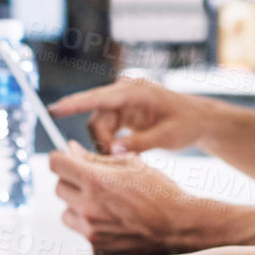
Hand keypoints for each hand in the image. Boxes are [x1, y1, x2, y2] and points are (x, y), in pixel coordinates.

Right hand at [48, 78, 215, 154]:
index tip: (54, 110)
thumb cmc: (187, 124)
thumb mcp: (168, 136)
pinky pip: (106, 128)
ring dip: (105, 145)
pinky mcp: (124, 112)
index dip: (74, 104)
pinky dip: (110, 143)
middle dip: (100, 141)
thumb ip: (140, 143)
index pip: (98, 97)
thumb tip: (113, 151)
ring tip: (124, 159)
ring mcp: (123, 102)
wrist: (200, 120)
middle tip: (115, 161)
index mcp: (135, 92)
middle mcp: (125, 93)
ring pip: (99, 126)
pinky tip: (122, 154)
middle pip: (96, 117)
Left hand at [50, 143, 210, 254]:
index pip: (55, 163)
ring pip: (66, 211)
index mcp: (95, 180)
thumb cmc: (160, 192)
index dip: (62, 158)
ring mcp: (91, 230)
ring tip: (105, 203)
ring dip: (78, 205)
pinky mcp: (96, 246)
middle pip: (58, 187)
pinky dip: (90, 225)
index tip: (70, 160)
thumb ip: (95, 158)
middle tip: (94, 181)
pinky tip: (112, 221)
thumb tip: (71, 150)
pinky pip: (81, 231)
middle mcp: (88, 206)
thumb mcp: (131, 164)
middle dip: (72, 180)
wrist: (179, 226)